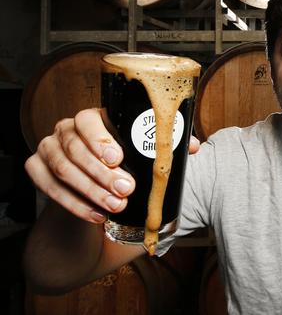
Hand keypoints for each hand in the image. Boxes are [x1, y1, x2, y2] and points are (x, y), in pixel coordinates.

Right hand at [24, 108, 200, 223]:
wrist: (95, 184)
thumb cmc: (123, 160)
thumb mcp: (141, 152)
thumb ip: (164, 146)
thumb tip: (193, 146)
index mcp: (93, 119)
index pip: (88, 120)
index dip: (100, 138)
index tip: (118, 158)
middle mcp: (66, 130)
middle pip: (75, 148)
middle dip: (101, 172)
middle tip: (126, 189)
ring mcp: (48, 148)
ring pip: (62, 168)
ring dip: (90, 190)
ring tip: (116, 206)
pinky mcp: (36, 169)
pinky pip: (48, 187)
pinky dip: (73, 204)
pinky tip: (96, 215)